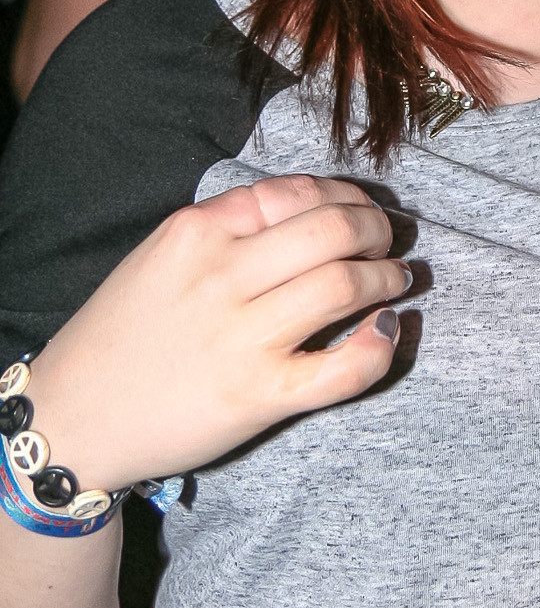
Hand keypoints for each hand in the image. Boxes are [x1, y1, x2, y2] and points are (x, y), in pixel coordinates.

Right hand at [26, 174, 410, 494]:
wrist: (75, 416)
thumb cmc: (124, 333)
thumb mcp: (161, 255)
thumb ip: (228, 228)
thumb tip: (315, 211)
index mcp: (197, 231)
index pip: (297, 191)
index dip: (347, 197)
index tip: (361, 210)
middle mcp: (222, 276)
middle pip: (334, 229)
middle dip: (378, 230)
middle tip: (388, 243)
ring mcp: (242, 336)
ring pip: (346, 285)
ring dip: (388, 278)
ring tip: (395, 281)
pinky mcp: (260, 394)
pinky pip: (344, 367)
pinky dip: (379, 346)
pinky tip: (385, 332)